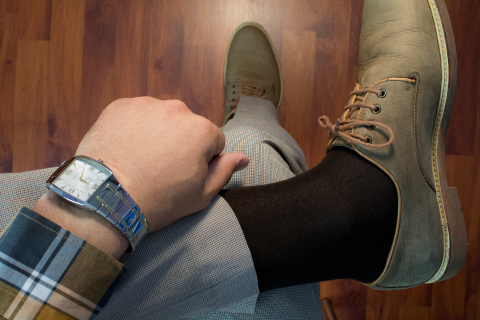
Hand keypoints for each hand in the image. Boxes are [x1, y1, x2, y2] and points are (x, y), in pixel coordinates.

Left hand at [75, 97, 247, 232]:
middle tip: (160, 169)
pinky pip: (136, 114)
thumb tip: (243, 157)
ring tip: (140, 160)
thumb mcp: (200, 195)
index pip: (214, 141)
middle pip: (187, 126)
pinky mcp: (121, 105)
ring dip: (157, 133)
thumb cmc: (158, 200)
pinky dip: (134, 127)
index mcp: (202, 130)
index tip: (183, 175)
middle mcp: (177, 109)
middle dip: (180, 142)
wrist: (106, 198)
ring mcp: (146, 104)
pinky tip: (125, 149)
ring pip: (161, 118)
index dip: (202, 160)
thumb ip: (225, 171)